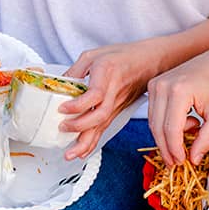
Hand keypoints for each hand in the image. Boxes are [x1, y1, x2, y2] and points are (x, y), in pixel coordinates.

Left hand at [58, 42, 160, 160]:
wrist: (150, 62)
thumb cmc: (123, 56)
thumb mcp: (94, 54)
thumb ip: (75, 69)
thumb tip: (58, 85)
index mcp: (107, 73)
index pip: (94, 94)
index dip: (78, 104)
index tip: (62, 108)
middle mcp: (113, 92)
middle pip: (99, 116)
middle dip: (80, 127)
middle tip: (62, 128)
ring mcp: (117, 104)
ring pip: (102, 126)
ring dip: (86, 143)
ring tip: (70, 154)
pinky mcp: (118, 111)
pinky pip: (104, 128)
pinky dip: (93, 142)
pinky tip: (82, 150)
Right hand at [146, 51, 208, 166]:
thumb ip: (206, 139)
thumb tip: (193, 159)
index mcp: (179, 91)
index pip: (171, 129)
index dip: (175, 149)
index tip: (182, 162)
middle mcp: (162, 86)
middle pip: (158, 127)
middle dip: (167, 148)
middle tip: (177, 162)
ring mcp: (155, 84)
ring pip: (153, 122)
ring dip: (168, 136)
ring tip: (190, 133)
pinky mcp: (153, 85)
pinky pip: (154, 114)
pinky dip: (166, 125)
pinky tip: (186, 122)